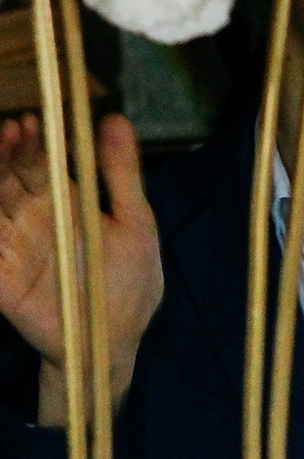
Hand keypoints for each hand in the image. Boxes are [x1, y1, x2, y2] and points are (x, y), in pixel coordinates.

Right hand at [0, 112, 164, 418]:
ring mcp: (13, 246)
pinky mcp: (1, 279)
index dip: (34, 139)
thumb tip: (116, 118)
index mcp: (63, 203)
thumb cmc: (130, 283)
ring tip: (0, 145)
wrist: (116, 340)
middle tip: (16, 127)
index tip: (36, 120)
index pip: (39, 161)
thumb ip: (121, 175)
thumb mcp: (135, 223)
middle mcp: (32, 219)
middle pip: (8, 175)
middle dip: (8, 150)